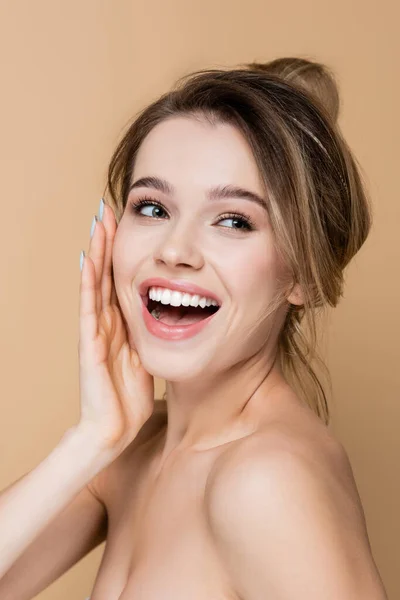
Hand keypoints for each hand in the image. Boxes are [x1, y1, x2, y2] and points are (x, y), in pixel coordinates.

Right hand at [77, 199, 154, 457]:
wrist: (114, 430)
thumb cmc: (131, 396)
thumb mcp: (148, 355)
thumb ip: (155, 335)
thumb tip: (175, 316)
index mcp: (122, 323)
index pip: (120, 278)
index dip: (122, 251)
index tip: (127, 222)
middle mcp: (107, 321)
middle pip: (106, 272)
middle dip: (107, 241)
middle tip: (108, 208)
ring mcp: (96, 330)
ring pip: (96, 282)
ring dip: (98, 251)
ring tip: (98, 221)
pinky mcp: (91, 344)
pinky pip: (90, 307)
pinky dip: (89, 283)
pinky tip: (88, 258)